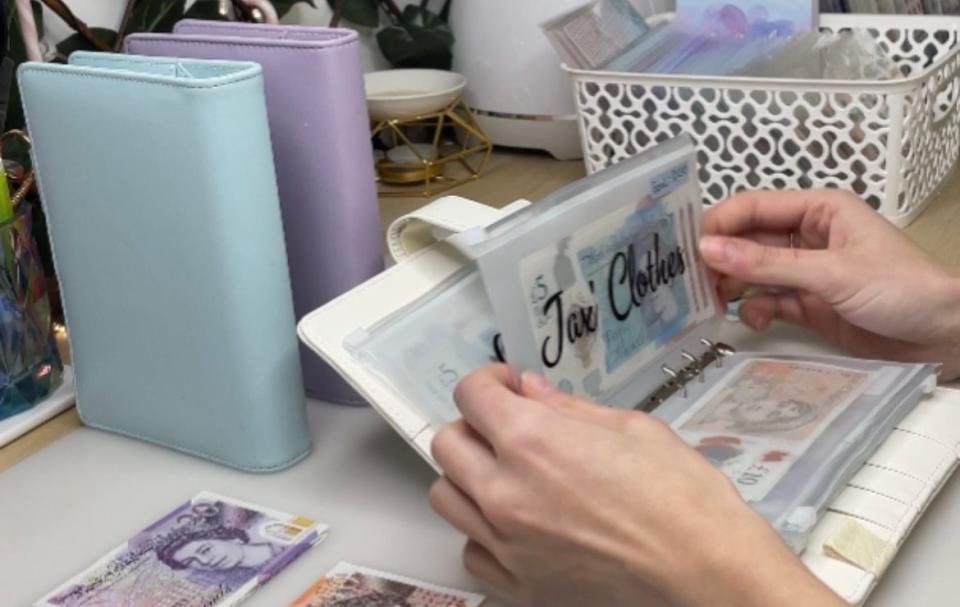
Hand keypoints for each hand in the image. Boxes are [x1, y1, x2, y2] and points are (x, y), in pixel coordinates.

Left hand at [429, 365, 844, 606]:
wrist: (706, 570)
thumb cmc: (680, 495)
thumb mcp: (630, 427)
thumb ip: (566, 407)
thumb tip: (528, 389)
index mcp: (532, 441)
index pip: (470, 395)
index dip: (488, 382)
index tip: (506, 387)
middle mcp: (506, 491)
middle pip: (447, 443)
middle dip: (474, 426)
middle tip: (506, 428)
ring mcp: (507, 543)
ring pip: (445, 496)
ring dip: (468, 477)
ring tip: (505, 475)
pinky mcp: (519, 584)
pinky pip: (471, 550)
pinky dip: (482, 532)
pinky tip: (516, 523)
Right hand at [700, 189, 959, 379]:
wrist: (945, 337)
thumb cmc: (903, 289)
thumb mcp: (831, 273)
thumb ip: (767, 264)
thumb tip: (709, 250)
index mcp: (819, 210)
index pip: (755, 207)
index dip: (719, 223)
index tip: (686, 246)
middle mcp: (809, 237)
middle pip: (748, 241)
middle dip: (720, 259)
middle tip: (689, 281)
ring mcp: (807, 273)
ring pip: (754, 273)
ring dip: (733, 286)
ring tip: (711, 303)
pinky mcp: (809, 306)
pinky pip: (768, 302)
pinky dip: (755, 310)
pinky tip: (753, 320)